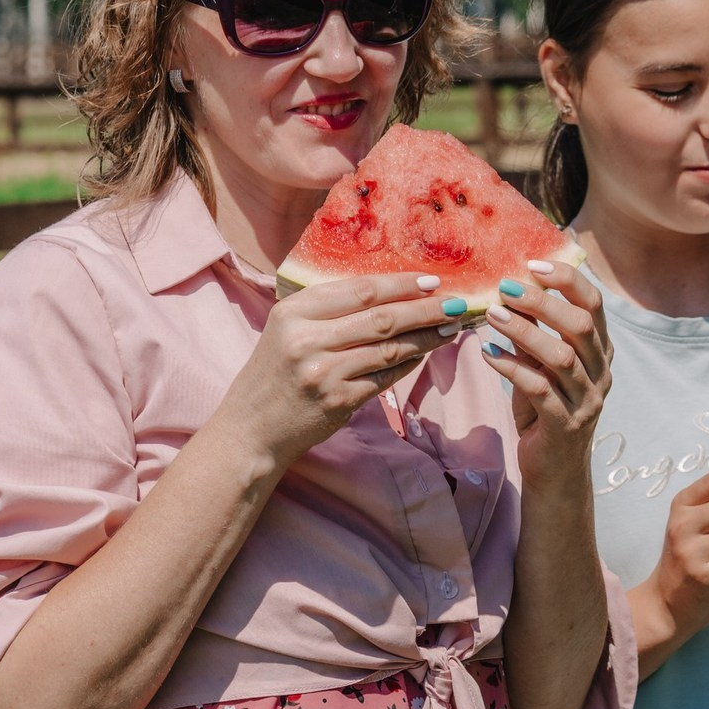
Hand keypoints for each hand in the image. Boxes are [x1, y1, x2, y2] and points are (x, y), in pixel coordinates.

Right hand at [224, 274, 455, 469]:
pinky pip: (386, 377)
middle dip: (425, 309)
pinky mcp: (339, 401)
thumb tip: (392, 291)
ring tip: (451, 328)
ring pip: (389, 348)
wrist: (251, 428)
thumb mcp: (288, 329)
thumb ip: (329, 309)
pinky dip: (409, 363)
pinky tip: (426, 353)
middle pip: (381, 317)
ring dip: (426, 337)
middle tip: (456, 303)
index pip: (360, 290)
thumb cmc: (275, 373)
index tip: (433, 281)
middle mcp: (307, 339)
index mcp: (294, 311)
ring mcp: (324, 372)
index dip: (401, 284)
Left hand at [481, 262, 612, 489]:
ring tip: (491, 315)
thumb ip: (536, 330)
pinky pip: (540, 390)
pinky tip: (488, 354)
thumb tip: (514, 287)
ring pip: (561, 357)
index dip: (567, 280)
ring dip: (524, 331)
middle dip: (543, 302)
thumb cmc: (545, 410)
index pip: (594, 305)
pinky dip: (512, 368)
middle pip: (580, 326)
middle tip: (505, 288)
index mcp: (600, 352)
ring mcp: (586, 401)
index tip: (533, 264)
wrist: (555, 471)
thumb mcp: (541, 365)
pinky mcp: (565, 425)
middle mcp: (600, 374)